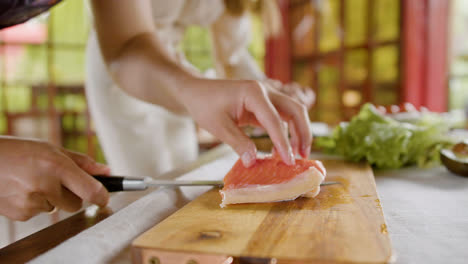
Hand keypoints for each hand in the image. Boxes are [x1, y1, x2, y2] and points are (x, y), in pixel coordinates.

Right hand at [0, 137, 109, 220]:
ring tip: (32, 180)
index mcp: (56, 165)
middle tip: (54, 179)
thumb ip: (81, 162)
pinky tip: (21, 189)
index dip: (102, 196)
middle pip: (76, 203)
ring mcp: (31, 202)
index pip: (90, 190)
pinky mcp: (20, 214)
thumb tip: (106, 171)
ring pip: (57, 208)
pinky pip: (39, 212)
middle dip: (71, 194)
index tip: (104, 198)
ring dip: (51, 198)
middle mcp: (45, 185)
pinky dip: (34, 203)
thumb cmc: (18, 152)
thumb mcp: (51, 149)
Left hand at [180, 79, 311, 166]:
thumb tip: (253, 161)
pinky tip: (281, 150)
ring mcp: (266, 96)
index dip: (283, 143)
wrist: (196, 91)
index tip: (289, 162)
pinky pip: (280, 117)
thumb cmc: (204, 105)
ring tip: (298, 155)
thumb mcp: (218, 127)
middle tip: (304, 156)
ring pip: (292, 112)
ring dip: (298, 132)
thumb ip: (238, 143)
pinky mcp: (263, 104)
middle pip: (295, 110)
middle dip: (303, 133)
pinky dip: (285, 132)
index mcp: (254, 93)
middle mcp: (265, 91)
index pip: (275, 120)